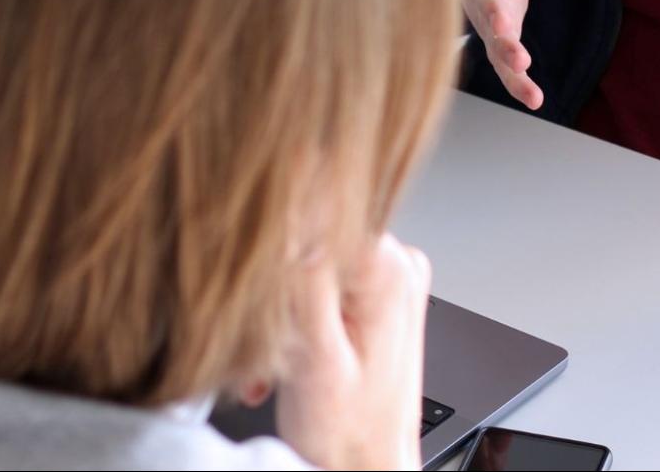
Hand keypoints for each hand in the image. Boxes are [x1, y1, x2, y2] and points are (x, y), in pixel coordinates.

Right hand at [272, 234, 432, 470]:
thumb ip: (305, 279)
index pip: (319, 214)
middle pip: (312, 239)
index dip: (279, 249)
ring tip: (279, 363)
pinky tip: (287, 361)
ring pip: (308, 264)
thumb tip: (292, 213)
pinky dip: (294, 321)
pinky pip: (318, 284)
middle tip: (274, 341)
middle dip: (278, 290)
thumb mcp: (315, 355)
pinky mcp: (372, 296)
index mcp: (389, 269)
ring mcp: (385, 278)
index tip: (264, 291)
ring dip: (281, 312)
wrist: (368, 469)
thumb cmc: (350, 433)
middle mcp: (395, 264)